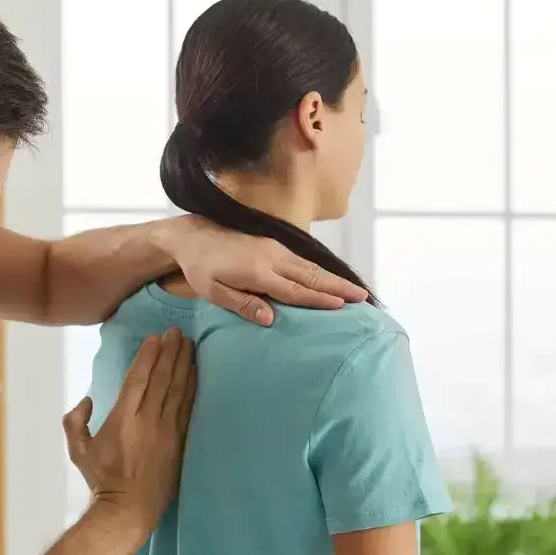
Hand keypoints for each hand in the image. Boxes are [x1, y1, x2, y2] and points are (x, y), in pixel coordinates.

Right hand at [63, 329, 195, 529]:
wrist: (129, 510)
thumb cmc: (101, 480)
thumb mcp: (78, 451)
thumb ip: (75, 422)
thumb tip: (86, 400)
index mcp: (123, 420)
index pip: (138, 380)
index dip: (148, 356)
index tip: (156, 337)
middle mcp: (148, 422)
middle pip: (162, 379)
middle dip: (170, 353)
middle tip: (177, 332)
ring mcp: (167, 432)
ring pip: (178, 391)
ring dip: (184, 365)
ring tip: (189, 345)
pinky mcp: (180, 442)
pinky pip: (188, 408)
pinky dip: (192, 388)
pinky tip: (195, 374)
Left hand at [158, 217, 366, 325]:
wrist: (192, 236)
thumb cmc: (199, 269)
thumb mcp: (213, 292)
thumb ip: (242, 304)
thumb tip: (271, 319)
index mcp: (258, 272)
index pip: (295, 290)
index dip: (319, 299)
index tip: (342, 306)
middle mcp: (272, 257)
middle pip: (311, 275)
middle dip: (338, 287)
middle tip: (363, 297)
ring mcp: (274, 248)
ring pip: (310, 266)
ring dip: (333, 278)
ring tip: (355, 290)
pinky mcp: (273, 244)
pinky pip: (302, 260)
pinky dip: (319, 270)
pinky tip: (329, 278)